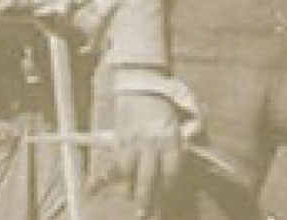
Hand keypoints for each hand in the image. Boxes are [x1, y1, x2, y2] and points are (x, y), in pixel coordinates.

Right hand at [90, 92, 182, 217]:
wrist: (139, 79)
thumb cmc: (162, 98)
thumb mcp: (180, 113)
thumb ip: (188, 131)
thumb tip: (191, 146)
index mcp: (169, 137)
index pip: (171, 170)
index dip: (169, 185)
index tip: (167, 192)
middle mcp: (151, 142)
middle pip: (148, 179)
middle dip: (146, 198)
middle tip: (144, 212)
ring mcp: (131, 141)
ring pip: (127, 173)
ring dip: (126, 188)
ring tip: (127, 197)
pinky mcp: (116, 138)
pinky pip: (109, 162)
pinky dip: (102, 177)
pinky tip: (95, 189)